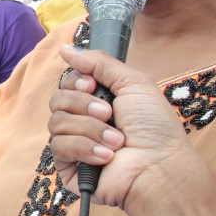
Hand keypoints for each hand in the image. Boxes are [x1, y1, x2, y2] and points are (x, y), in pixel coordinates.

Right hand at [49, 46, 192, 208]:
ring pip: (56, 122)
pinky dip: (85, 148)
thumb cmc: (155, 128)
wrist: (159, 167)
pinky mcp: (68, 166)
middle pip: (57, 99)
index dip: (75, 82)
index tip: (93, 86)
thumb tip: (65, 48)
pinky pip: (58, 146)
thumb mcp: (133, 83)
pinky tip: (106, 157)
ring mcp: (74, 144)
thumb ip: (99, 62)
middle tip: (109, 114)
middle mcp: (83, 121)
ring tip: (117, 141)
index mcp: (97, 101)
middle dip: (83, 104)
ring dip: (90, 129)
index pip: (66, 83)